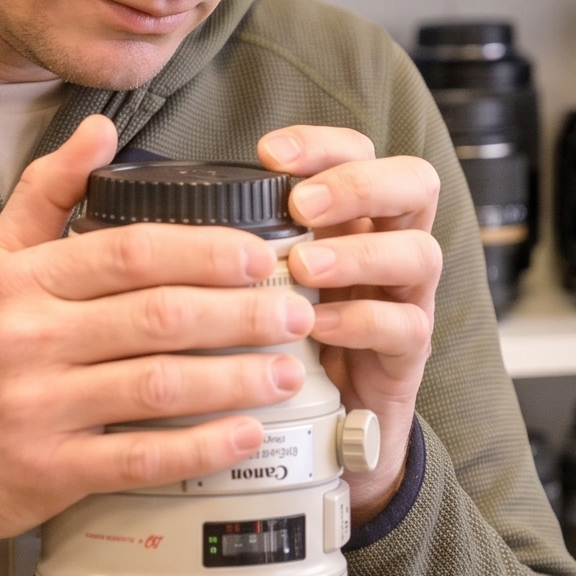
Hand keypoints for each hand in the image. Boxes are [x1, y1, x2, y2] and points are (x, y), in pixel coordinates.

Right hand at [0, 115, 316, 550]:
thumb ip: (46, 192)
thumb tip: (100, 129)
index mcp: (21, 281)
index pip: (128, 253)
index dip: (205, 251)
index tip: (261, 254)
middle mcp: (29, 339)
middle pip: (157, 317)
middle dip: (241, 313)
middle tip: (297, 310)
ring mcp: (40, 408)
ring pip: (159, 386)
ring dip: (236, 378)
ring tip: (290, 370)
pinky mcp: (52, 471)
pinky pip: (142, 457)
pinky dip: (202, 447)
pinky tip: (247, 434)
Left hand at [259, 126, 440, 523]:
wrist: (323, 430)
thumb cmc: (280, 337)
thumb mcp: (257, 278)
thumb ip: (231, 236)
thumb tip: (157, 198)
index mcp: (350, 217)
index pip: (357, 152)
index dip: (322, 144)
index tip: (270, 154)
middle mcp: (387, 247)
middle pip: (414, 184)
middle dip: (359, 183)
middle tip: (301, 205)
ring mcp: (405, 299)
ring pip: (417, 253)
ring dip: (359, 253)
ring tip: (304, 267)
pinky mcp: (406, 355)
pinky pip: (404, 325)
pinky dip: (360, 321)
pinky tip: (317, 326)